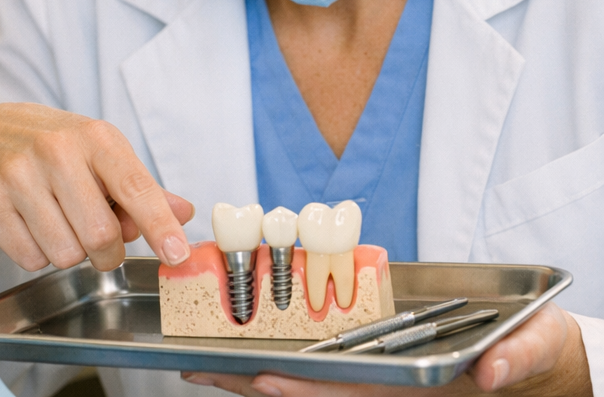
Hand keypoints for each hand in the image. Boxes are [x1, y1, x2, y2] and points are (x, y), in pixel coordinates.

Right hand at [0, 102, 193, 301]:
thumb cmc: (54, 150)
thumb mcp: (100, 154)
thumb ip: (141, 188)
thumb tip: (183, 213)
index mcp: (93, 136)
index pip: (134, 186)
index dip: (158, 224)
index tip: (176, 253)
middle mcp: (54, 150)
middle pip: (100, 235)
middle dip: (106, 251)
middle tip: (98, 237)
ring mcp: (17, 175)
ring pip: (65, 254)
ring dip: (70, 252)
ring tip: (58, 223)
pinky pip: (30, 260)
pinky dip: (37, 254)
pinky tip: (30, 225)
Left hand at [181, 304, 588, 395]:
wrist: (535, 349)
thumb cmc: (530, 346)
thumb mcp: (534, 346)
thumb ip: (517, 357)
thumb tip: (490, 370)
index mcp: (417, 384)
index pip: (354, 391)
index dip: (308, 388)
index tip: (263, 378)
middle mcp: (388, 384)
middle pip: (316, 390)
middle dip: (258, 385)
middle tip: (202, 371)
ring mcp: (376, 375)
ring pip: (311, 381)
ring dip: (256, 377)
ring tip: (205, 366)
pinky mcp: (371, 360)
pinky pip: (322, 364)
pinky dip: (283, 358)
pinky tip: (245, 351)